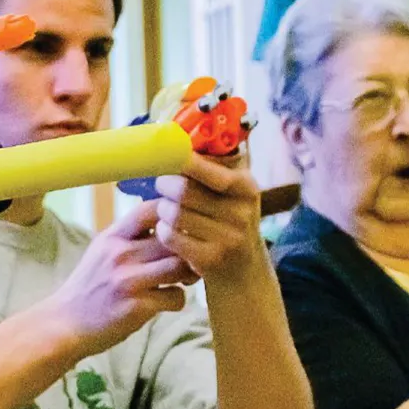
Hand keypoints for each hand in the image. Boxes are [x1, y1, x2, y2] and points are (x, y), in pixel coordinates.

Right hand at [51, 201, 198, 355]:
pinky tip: (166, 303)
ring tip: (180, 281)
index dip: (174, 213)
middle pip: (174, 239)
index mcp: (112, 237)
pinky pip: (177, 297)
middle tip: (188, 261)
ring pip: (180, 266)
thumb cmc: (90, 286)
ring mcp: (129, 281)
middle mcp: (120, 254)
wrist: (63, 325)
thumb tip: (169, 218)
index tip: (182, 228)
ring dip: (187, 275)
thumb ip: (131, 235)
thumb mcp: (102, 251)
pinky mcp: (137, 307)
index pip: (151, 209)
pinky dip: (177, 301)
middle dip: (188, 249)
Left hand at [152, 153, 264, 283]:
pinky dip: (163, 230)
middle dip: (165, 184)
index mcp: (247, 188)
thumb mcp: (234, 194)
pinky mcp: (211, 260)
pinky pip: (170, 236)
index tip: (166, 155)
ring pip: (173, 213)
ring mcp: (228, 239)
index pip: (207, 169)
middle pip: (183, 190)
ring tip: (167, 210)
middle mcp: (242, 213)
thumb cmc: (229, 222)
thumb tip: (175, 135)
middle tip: (162, 184)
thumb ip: (213, 168)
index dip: (181, 161)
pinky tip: (170, 230)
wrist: (244, 272)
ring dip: (162, 210)